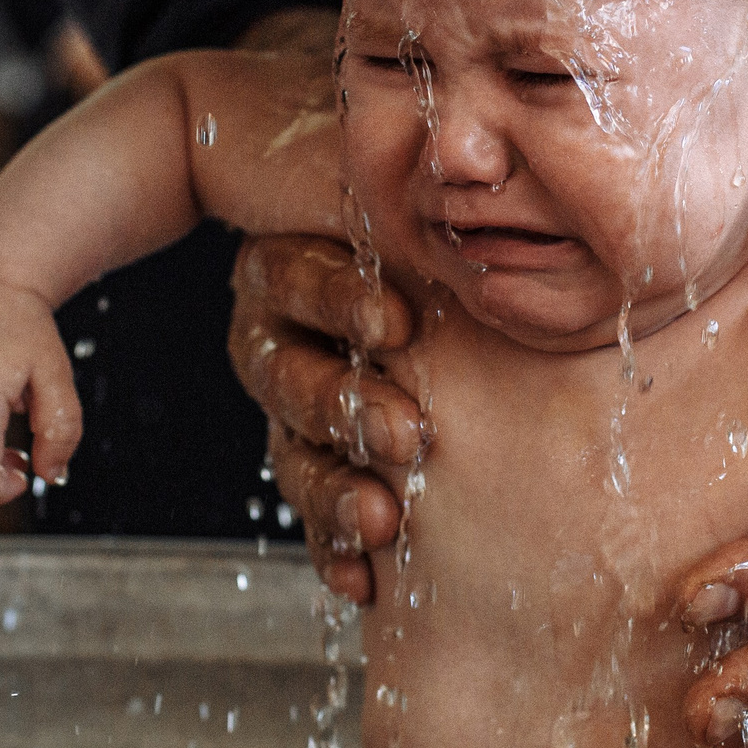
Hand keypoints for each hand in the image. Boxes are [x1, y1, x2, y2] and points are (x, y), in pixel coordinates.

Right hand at [227, 234, 421, 601]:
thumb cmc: (431, 242)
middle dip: (344, 406)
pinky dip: (335, 551)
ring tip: (383, 518)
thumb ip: (424, 209)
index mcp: (287, 269)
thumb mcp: (415, 216)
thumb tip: (470, 166)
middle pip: (285, 376)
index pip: (291, 278)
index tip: (396, 320)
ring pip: (293, 454)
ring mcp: (290, 413)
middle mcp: (277, 340)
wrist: (444, 294)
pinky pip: (311, 519)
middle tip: (407, 432)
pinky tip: (363, 581)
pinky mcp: (315, 468)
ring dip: (336, 491)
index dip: (336, 299)